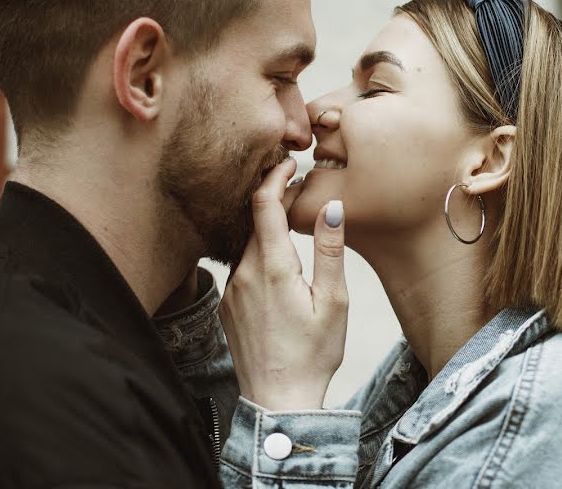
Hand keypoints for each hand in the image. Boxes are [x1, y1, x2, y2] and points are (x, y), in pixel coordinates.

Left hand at [219, 158, 347, 410]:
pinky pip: (242, 268)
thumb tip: (330, 207)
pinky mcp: (228, 307)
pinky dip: (259, 254)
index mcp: (272, 267)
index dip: (274, 176)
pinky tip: (280, 267)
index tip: (289, 162)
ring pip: (248, 245)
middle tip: (299, 187)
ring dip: (267, 229)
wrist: (278, 400)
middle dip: (274, 199)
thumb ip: (328, 250)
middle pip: (254, 221)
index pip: (263, 204)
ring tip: (293, 224)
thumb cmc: (313, 353)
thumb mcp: (333, 300)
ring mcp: (232, 291)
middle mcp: (243, 274)